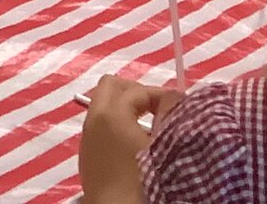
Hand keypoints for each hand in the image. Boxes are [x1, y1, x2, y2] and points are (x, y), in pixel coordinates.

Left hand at [78, 75, 181, 203]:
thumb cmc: (142, 179)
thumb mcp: (162, 147)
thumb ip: (169, 116)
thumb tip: (174, 97)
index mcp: (111, 114)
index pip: (137, 90)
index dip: (160, 94)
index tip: (180, 105)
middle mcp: (93, 119)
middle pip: (111, 87)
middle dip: (137, 92)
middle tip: (160, 107)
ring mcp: (86, 136)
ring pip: (103, 105)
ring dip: (126, 107)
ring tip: (152, 124)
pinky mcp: (86, 153)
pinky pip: (100, 124)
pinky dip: (117, 122)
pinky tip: (136, 142)